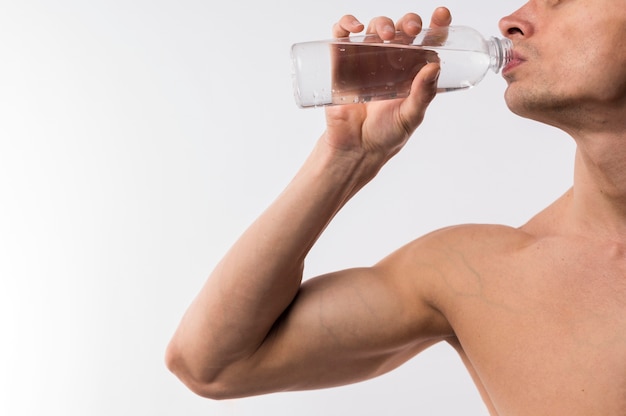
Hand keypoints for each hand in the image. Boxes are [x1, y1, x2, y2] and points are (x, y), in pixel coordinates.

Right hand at [323, 8, 451, 167]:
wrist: (354, 149)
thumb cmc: (385, 135)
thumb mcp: (410, 116)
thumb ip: (423, 94)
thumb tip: (434, 66)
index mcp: (412, 72)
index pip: (427, 43)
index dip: (437, 26)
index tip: (442, 15)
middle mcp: (390, 62)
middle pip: (402, 30)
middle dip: (408, 21)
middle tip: (411, 29)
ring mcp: (366, 60)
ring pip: (375, 28)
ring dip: (382, 22)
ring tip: (386, 34)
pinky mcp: (342, 63)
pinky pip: (342, 36)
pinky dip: (346, 24)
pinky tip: (355, 27)